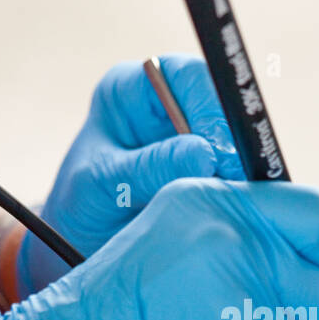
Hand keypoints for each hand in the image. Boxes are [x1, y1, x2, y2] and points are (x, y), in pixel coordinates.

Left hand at [18, 54, 242, 295]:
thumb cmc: (80, 206)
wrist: (85, 244)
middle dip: (229, 142)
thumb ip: (149, 167)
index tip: (217, 150)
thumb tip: (205, 155)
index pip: (183, 75)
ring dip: (236, 169)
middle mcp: (167, 105)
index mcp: (132, 90)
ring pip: (234, 140)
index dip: (208, 105)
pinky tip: (233, 206)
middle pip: (219, 104)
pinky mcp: (210, 170)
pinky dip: (238, 189)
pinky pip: (236, 171)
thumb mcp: (104, 185)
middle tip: (232, 180)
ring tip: (229, 198)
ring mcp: (193, 138)